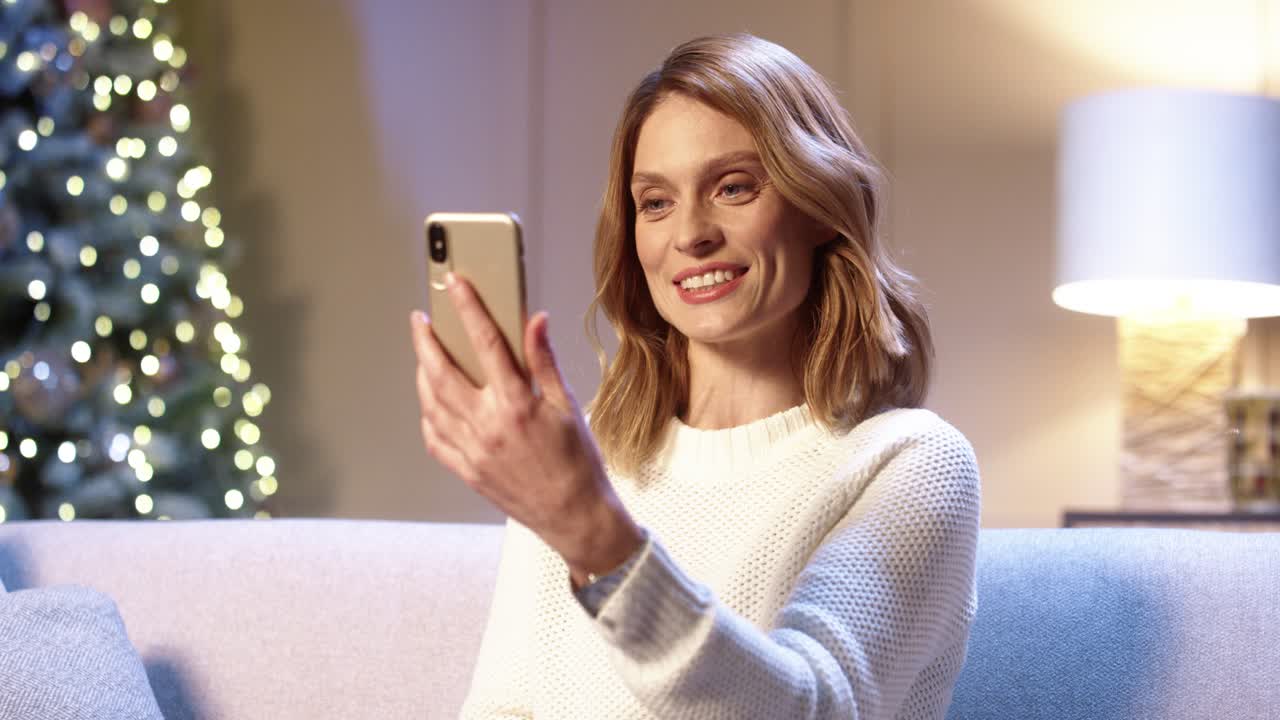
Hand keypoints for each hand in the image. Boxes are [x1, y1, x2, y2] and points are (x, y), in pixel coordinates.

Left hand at [409, 273, 642, 578]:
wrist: (574, 516)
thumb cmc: (578, 463)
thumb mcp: (569, 406)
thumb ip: (545, 362)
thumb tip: (536, 321)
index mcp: (517, 405)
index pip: (486, 343)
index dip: (469, 308)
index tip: (456, 284)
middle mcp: (488, 427)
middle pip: (442, 372)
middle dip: (426, 340)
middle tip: (420, 319)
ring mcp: (472, 451)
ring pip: (432, 403)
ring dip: (422, 373)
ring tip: (424, 354)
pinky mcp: (467, 471)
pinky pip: (434, 438)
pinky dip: (428, 414)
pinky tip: (432, 401)